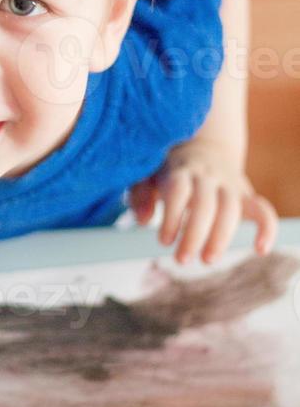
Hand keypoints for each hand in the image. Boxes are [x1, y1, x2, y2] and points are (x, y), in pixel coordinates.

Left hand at [128, 141, 278, 264]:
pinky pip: (263, 209)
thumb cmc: (169, 168)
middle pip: (205, 204)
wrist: (202, 146)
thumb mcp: (148, 175)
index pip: (179, 191)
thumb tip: (143, 220)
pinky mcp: (245, 195)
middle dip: (194, 234)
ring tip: (206, 260)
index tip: (164, 241)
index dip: (173, 216)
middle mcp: (207, 176)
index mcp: (180, 170)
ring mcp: (229, 185)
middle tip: (181, 260)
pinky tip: (260, 250)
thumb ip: (140, 195)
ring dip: (221, 237)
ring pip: (231, 209)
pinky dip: (267, 228)